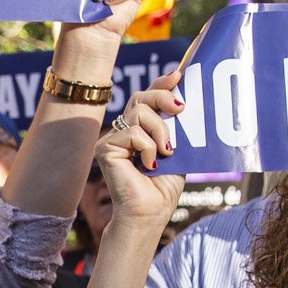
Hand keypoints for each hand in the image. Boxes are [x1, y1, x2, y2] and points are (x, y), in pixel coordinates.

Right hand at [94, 80, 187, 232]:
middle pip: (141, 97)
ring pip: (138, 112)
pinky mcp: (104, 148)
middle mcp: (123, 131)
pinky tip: (148, 165)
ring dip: (160, 130)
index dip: (162, 83)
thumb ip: (175, 127)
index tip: (179, 75)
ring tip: (165, 153)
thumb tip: (182, 100)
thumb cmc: (162, 187)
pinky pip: (132, 132)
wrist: (150, 213)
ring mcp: (112, 139)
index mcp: (140, 129)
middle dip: (163, 98)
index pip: (147, 98)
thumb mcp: (176, 150)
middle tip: (180, 109)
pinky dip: (147, 147)